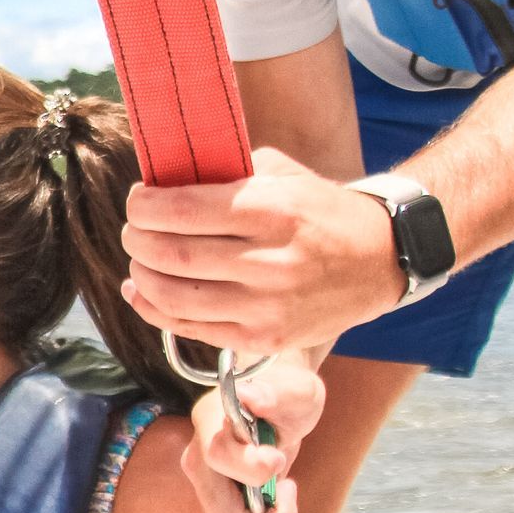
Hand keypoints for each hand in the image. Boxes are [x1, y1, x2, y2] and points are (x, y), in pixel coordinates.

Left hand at [122, 148, 406, 354]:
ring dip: (142, 275)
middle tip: (134, 228)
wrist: (380, 260)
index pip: (184, 211)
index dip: (146, 206)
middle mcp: (272, 262)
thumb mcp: (282, 175)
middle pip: (173, 255)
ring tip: (140, 258)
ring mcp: (268, 307)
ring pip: (175, 297)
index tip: (138, 199)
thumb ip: (227, 174)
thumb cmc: (321, 210)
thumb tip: (164, 180)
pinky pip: (191, 329)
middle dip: (138, 239)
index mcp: (274, 211)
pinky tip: (142, 290)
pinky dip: (154, 309)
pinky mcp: (265, 338)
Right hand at [181, 357, 325, 512]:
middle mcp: (198, 465)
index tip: (280, 461)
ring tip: (287, 512)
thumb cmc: (290, 397)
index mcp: (209, 426)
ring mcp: (205, 498)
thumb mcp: (295, 389)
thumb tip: (252, 397)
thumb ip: (275, 393)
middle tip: (290, 493)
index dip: (255, 471)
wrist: (283, 412)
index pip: (217, 458)